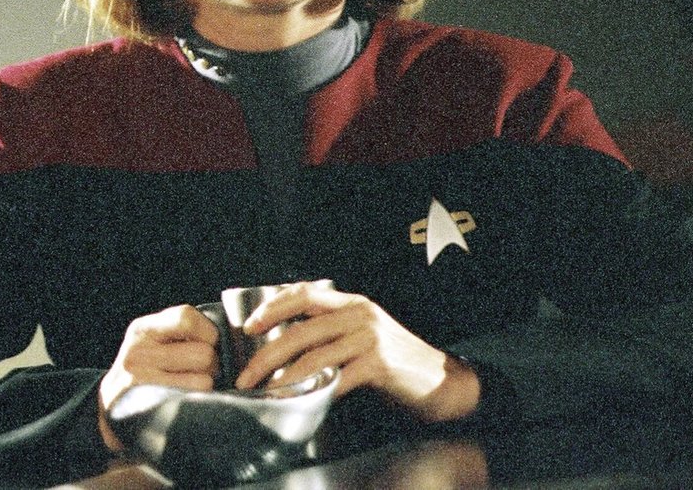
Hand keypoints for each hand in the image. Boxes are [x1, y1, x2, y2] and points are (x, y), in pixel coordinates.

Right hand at [97, 304, 217, 450]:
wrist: (112, 407)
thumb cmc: (146, 368)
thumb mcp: (152, 340)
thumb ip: (179, 330)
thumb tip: (228, 329)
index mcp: (142, 330)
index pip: (186, 317)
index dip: (207, 331)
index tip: (209, 342)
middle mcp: (138, 353)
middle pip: (203, 354)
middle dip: (211, 364)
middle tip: (201, 370)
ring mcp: (142, 382)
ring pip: (204, 381)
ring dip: (206, 386)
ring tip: (192, 386)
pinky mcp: (151, 407)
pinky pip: (195, 402)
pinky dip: (200, 402)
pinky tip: (189, 401)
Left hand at [236, 280, 479, 422]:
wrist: (445, 382)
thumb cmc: (399, 362)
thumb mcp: (364, 334)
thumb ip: (332, 331)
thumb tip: (286, 340)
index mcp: (353, 303)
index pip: (302, 294)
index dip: (272, 308)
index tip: (248, 327)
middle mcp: (360, 315)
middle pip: (300, 330)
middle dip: (267, 354)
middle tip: (247, 374)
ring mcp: (370, 338)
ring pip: (313, 356)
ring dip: (284, 377)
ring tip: (266, 391)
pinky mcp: (378, 364)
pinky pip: (336, 378)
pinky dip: (313, 391)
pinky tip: (300, 400)